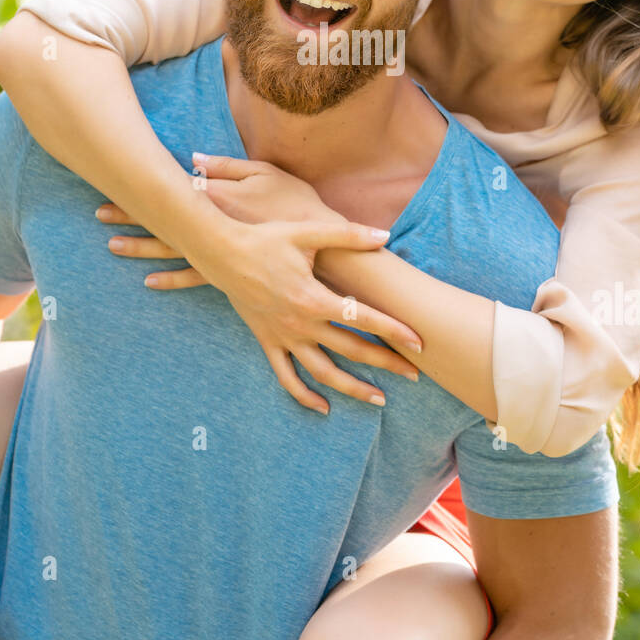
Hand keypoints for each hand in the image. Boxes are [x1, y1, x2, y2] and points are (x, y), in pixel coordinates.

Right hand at [96, 156, 422, 413]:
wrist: (220, 252)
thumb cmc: (265, 239)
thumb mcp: (307, 232)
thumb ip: (347, 234)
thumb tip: (384, 237)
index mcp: (314, 298)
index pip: (364, 318)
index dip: (394, 331)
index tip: (419, 343)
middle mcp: (301, 323)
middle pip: (352, 349)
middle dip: (386, 363)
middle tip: (415, 375)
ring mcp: (283, 336)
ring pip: (322, 372)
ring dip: (352, 388)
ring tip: (379, 400)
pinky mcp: (267, 342)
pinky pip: (286, 377)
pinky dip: (304, 395)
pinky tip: (323, 407)